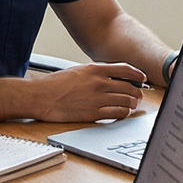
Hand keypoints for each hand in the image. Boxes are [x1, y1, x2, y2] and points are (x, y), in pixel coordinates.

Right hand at [25, 62, 147, 122]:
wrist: (40, 97)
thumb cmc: (55, 84)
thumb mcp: (78, 71)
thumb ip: (96, 73)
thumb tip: (112, 78)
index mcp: (95, 69)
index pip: (125, 69)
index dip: (137, 74)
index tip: (142, 78)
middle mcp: (99, 83)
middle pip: (129, 87)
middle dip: (137, 92)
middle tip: (139, 95)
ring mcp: (97, 99)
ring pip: (126, 101)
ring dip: (132, 103)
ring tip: (132, 105)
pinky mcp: (93, 113)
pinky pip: (117, 113)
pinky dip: (124, 113)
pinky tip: (123, 113)